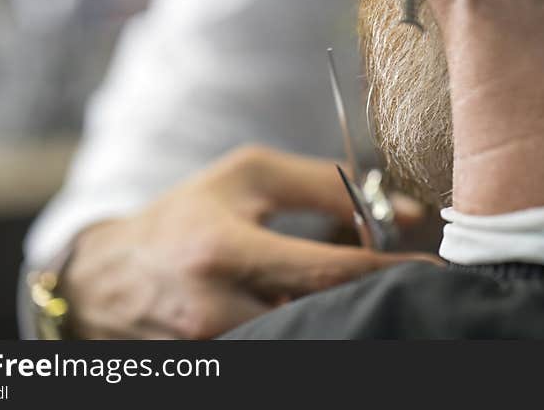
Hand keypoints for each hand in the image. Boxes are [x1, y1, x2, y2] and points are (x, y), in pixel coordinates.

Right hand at [59, 145, 436, 338]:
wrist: (107, 278)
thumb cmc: (186, 215)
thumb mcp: (247, 178)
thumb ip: (324, 186)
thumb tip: (401, 211)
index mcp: (222, 249)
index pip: (326, 271)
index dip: (387, 270)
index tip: (436, 268)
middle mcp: (214, 308)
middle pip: (322, 315)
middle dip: (368, 298)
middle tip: (402, 282)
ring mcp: (211, 347)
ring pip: (303, 336)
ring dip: (334, 315)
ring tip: (349, 292)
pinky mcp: (211, 365)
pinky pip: (276, 347)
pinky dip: (302, 329)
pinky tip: (306, 310)